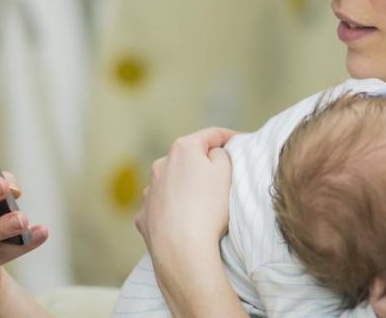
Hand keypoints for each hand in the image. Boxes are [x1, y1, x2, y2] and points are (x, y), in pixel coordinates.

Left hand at [135, 127, 235, 255]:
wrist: (181, 250)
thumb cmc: (208, 209)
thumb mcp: (226, 172)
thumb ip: (221, 154)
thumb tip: (211, 154)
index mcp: (183, 149)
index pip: (211, 135)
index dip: (229, 136)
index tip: (241, 142)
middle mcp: (161, 165)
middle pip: (188, 158)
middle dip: (204, 164)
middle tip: (223, 177)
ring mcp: (149, 191)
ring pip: (173, 182)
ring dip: (186, 186)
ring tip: (202, 205)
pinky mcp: (144, 215)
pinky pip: (162, 206)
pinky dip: (172, 208)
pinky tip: (184, 220)